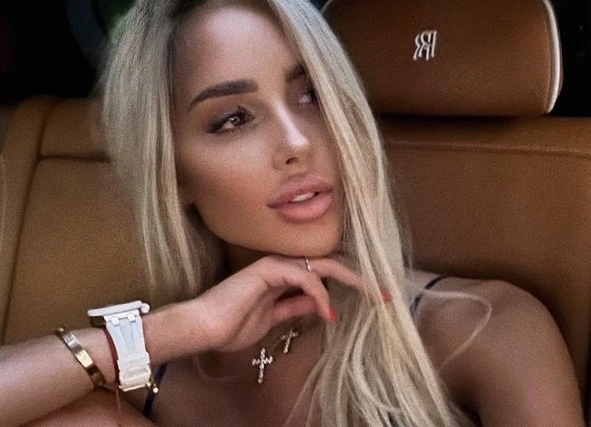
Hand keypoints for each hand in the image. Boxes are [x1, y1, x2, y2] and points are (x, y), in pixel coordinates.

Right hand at [188, 255, 363, 352]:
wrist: (205, 327)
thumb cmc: (232, 325)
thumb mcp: (273, 319)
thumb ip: (295, 308)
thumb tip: (322, 305)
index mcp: (283, 276)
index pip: (324, 273)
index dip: (349, 282)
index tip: (374, 297)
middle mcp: (282, 265)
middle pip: (330, 263)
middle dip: (359, 277)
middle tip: (385, 291)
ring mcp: (275, 265)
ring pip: (322, 264)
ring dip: (350, 279)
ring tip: (371, 295)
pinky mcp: (268, 269)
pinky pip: (304, 276)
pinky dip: (319, 293)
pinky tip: (327, 310)